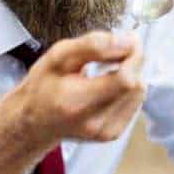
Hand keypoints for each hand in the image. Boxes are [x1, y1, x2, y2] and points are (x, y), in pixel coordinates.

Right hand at [11, 31, 145, 147]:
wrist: (35, 121)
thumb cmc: (43, 86)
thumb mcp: (59, 55)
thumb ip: (93, 45)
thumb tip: (127, 41)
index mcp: (76, 102)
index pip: (124, 79)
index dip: (133, 56)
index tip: (129, 40)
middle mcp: (93, 122)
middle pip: (135, 86)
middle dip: (133, 62)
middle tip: (118, 50)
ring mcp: (105, 132)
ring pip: (139, 93)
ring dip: (131, 75)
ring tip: (108, 69)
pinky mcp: (112, 134)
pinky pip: (134, 103)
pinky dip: (127, 89)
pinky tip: (109, 85)